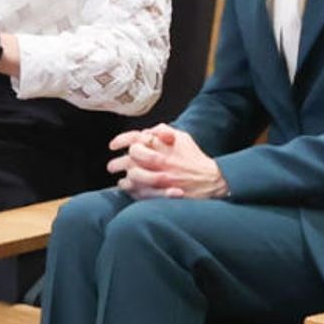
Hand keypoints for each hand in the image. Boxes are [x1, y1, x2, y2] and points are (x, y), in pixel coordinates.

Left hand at [107, 124, 227, 199]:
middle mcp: (160, 161)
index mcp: (163, 146)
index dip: (120, 141)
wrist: (211, 180)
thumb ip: (164, 130)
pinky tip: (130, 188)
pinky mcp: (161, 193)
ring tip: (121, 179)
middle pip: (129, 160)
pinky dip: (131, 190)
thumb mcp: (183, 138)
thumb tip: (147, 131)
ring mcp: (160, 178)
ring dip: (124, 178)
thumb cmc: (195, 159)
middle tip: (112, 166)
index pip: (135, 140)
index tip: (113, 146)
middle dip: (117, 163)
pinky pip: (138, 193)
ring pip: (132, 177)